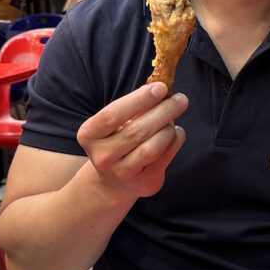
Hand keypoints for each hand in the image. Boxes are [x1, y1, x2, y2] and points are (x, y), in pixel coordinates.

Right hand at [77, 83, 187, 199]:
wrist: (113, 181)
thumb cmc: (117, 140)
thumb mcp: (115, 123)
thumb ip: (133, 107)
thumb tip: (161, 89)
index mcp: (89, 135)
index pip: (112, 114)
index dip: (139, 99)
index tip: (160, 87)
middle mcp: (103, 156)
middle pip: (137, 131)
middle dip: (163, 111)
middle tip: (180, 98)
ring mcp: (123, 173)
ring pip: (153, 147)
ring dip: (169, 128)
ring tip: (173, 118)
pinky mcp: (144, 182)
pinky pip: (166, 157)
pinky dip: (175, 140)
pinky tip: (174, 132)